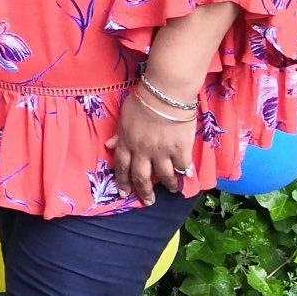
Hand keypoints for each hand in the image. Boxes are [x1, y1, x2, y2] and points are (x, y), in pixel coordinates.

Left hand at [106, 90, 194, 206]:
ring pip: (164, 176)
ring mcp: (162, 152)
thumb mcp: (124, 115)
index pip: (121, 166)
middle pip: (141, 177)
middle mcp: (143, 151)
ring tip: (173, 189)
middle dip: (144, 192)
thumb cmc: (143, 99)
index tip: (124, 193)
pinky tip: (187, 175)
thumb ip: (119, 133)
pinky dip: (185, 171)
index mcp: (127, 142)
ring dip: (168, 185)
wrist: (165, 93)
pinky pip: (182, 166)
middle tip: (148, 202)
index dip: (122, 181)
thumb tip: (109, 145)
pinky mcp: (180, 149)